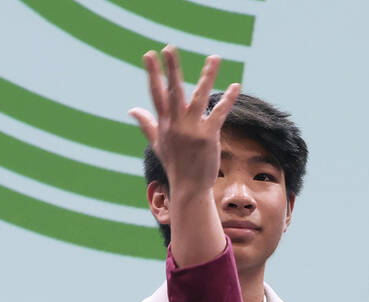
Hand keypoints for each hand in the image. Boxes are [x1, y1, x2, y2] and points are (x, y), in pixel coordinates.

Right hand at [128, 46, 239, 199]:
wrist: (189, 187)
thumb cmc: (175, 165)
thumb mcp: (157, 143)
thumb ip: (146, 123)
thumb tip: (132, 109)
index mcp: (164, 123)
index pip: (156, 93)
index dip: (153, 73)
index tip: (149, 54)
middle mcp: (176, 123)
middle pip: (173, 91)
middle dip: (172, 69)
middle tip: (170, 47)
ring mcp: (192, 129)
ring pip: (199, 96)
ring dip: (208, 75)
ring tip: (215, 57)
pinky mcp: (208, 136)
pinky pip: (219, 113)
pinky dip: (228, 99)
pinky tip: (236, 86)